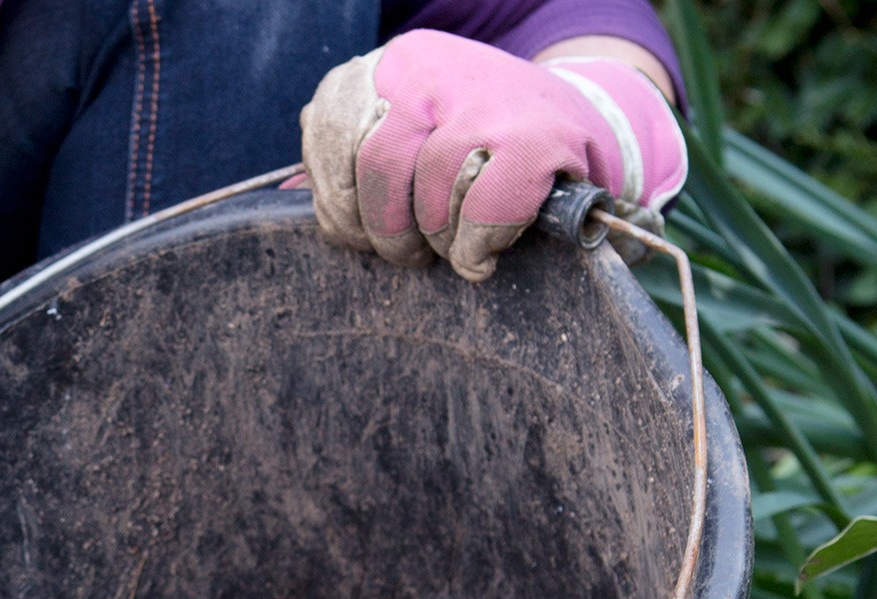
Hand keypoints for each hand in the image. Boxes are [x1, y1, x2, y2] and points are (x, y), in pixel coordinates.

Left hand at [300, 31, 686, 281]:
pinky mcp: (536, 139)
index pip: (330, 124)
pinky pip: (482, 212)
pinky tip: (480, 256)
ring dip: (438, 241)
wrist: (585, 122)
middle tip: (404, 254)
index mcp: (396, 63)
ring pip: (429, 193)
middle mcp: (434, 70)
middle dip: (383, 230)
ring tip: (453, 248)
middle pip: (374, 166)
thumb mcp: (416, 127)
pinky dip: (476, 246)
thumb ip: (355, 151)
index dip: (334, 193)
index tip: (355, 228)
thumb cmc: (484, 142)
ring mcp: (486, 101)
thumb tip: (291, 192)